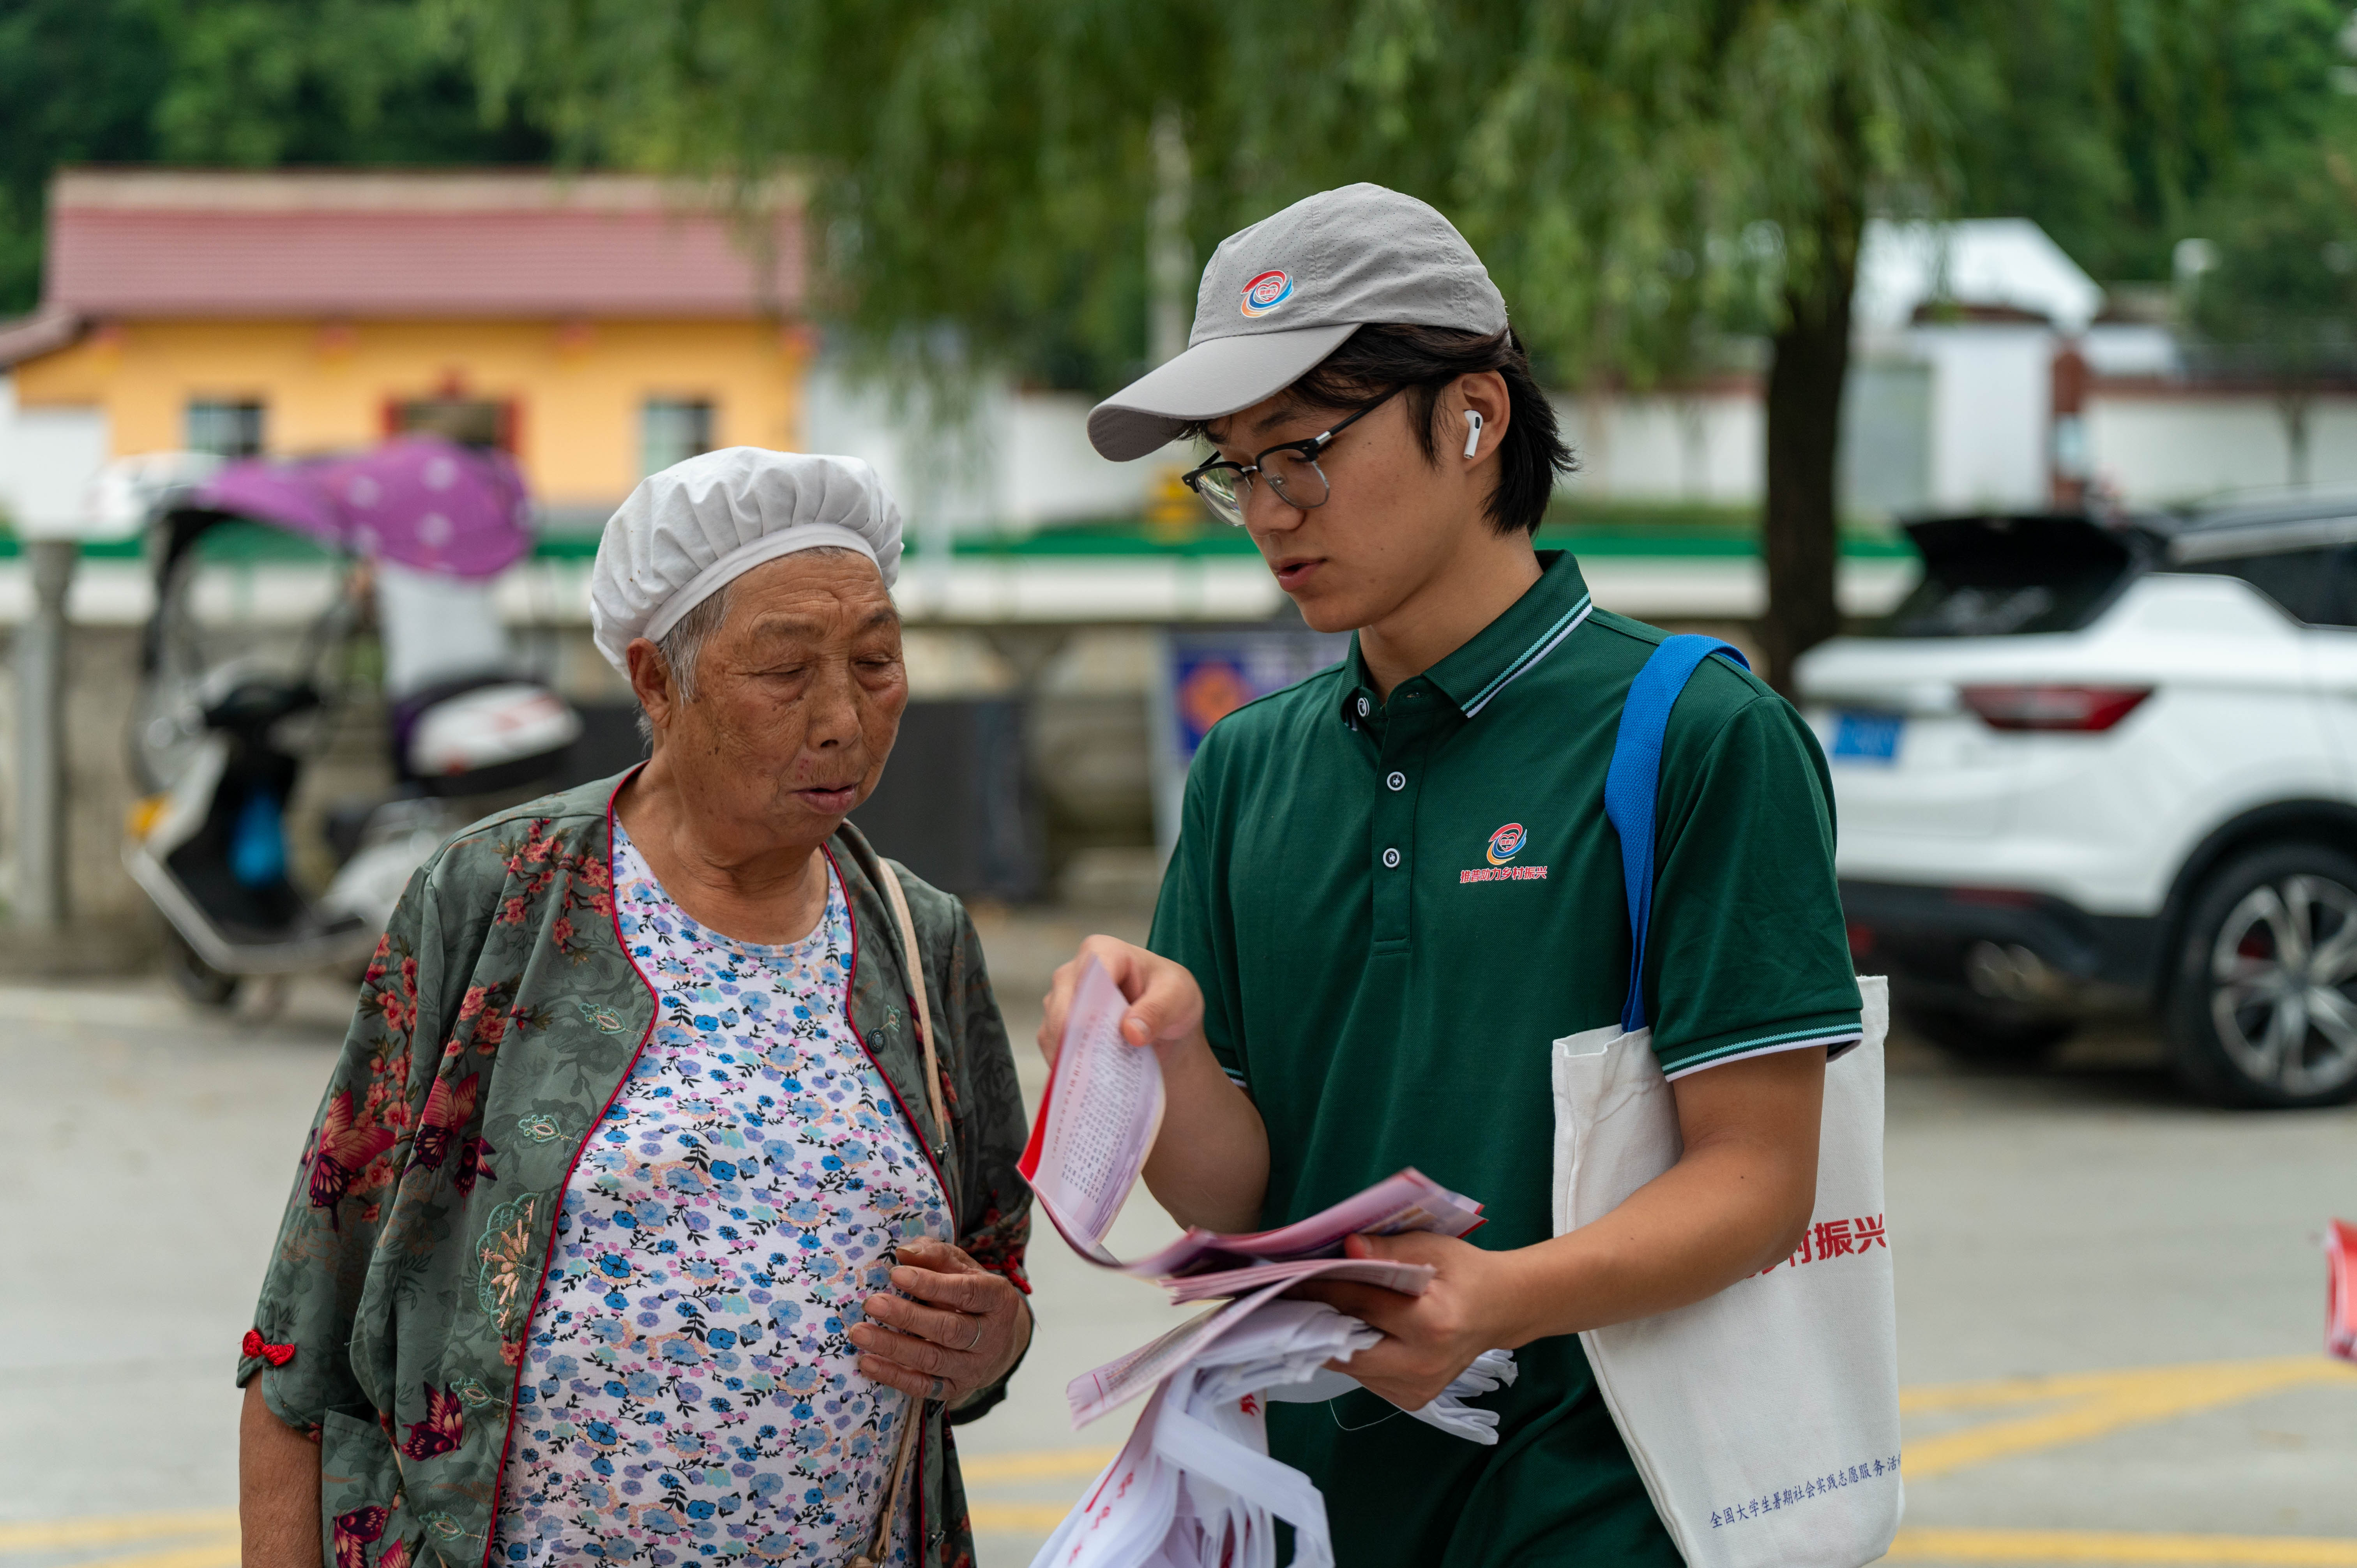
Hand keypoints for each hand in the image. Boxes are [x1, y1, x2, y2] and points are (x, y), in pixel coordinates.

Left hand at [852, 1238, 1031, 1407]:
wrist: (998, 1340)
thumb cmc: (971, 1294)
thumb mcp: (962, 1267)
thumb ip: (935, 1256)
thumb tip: (903, 1253)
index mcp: (997, 1299)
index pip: (966, 1292)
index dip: (931, 1284)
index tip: (896, 1274)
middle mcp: (991, 1337)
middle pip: (949, 1329)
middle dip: (908, 1317)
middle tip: (872, 1303)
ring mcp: (975, 1368)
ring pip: (933, 1360)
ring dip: (894, 1347)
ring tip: (860, 1333)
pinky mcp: (956, 1390)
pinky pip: (923, 1387)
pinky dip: (893, 1376)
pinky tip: (867, 1362)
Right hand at [1039, 935, 1204, 1068]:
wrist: (1164, 1025)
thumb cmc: (1171, 998)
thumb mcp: (1180, 998)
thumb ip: (1158, 1011)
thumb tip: (1131, 1032)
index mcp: (1105, 951)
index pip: (1092, 972)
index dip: (1092, 1002)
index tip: (1095, 1033)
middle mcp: (1075, 972)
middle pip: (1064, 1003)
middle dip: (1078, 1036)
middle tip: (1094, 1068)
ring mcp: (1061, 1000)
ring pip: (1054, 1029)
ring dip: (1073, 1056)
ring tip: (1096, 1079)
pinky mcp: (1056, 1028)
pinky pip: (1053, 1049)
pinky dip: (1068, 1067)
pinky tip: (1086, 1081)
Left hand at [1291, 1232, 1530, 1410]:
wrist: (1500, 1310)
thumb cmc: (1466, 1274)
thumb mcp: (1433, 1249)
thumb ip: (1388, 1251)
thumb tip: (1345, 1248)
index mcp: (1432, 1324)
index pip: (1361, 1304)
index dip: (1322, 1287)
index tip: (1289, 1275)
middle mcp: (1423, 1365)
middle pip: (1347, 1348)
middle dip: (1315, 1321)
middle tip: (1287, 1298)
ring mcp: (1417, 1389)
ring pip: (1352, 1366)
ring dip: (1329, 1339)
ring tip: (1311, 1309)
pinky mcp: (1411, 1399)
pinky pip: (1365, 1377)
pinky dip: (1351, 1353)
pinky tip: (1345, 1330)